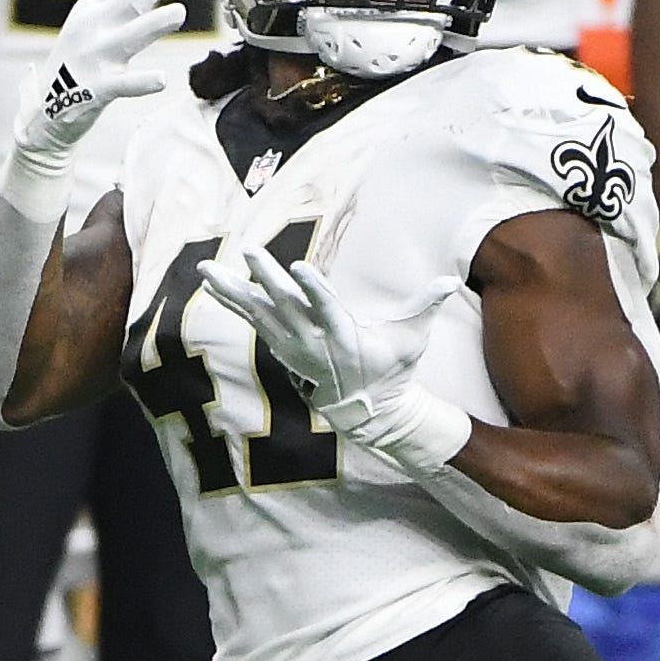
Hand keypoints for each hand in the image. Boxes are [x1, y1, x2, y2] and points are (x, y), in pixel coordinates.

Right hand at [15, 0, 203, 169]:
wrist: (45, 111)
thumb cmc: (82, 61)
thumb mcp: (97, 24)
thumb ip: (128, 1)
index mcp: (93, 8)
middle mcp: (92, 27)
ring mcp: (93, 57)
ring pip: (128, 38)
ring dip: (152, 25)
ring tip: (178, 13)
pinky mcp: (96, 89)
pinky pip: (123, 85)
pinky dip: (141, 82)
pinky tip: (162, 79)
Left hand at [198, 247, 466, 463]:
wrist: (365, 408)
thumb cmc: (391, 368)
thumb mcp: (413, 339)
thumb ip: (427, 305)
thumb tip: (452, 279)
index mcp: (346, 337)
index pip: (327, 310)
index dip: (312, 290)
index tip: (298, 268)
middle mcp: (313, 342)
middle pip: (286, 307)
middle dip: (267, 280)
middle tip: (250, 252)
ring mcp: (292, 346)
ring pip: (258, 313)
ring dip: (233, 291)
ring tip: (207, 269)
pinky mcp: (280, 345)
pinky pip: (251, 319)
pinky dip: (232, 301)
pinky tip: (214, 282)